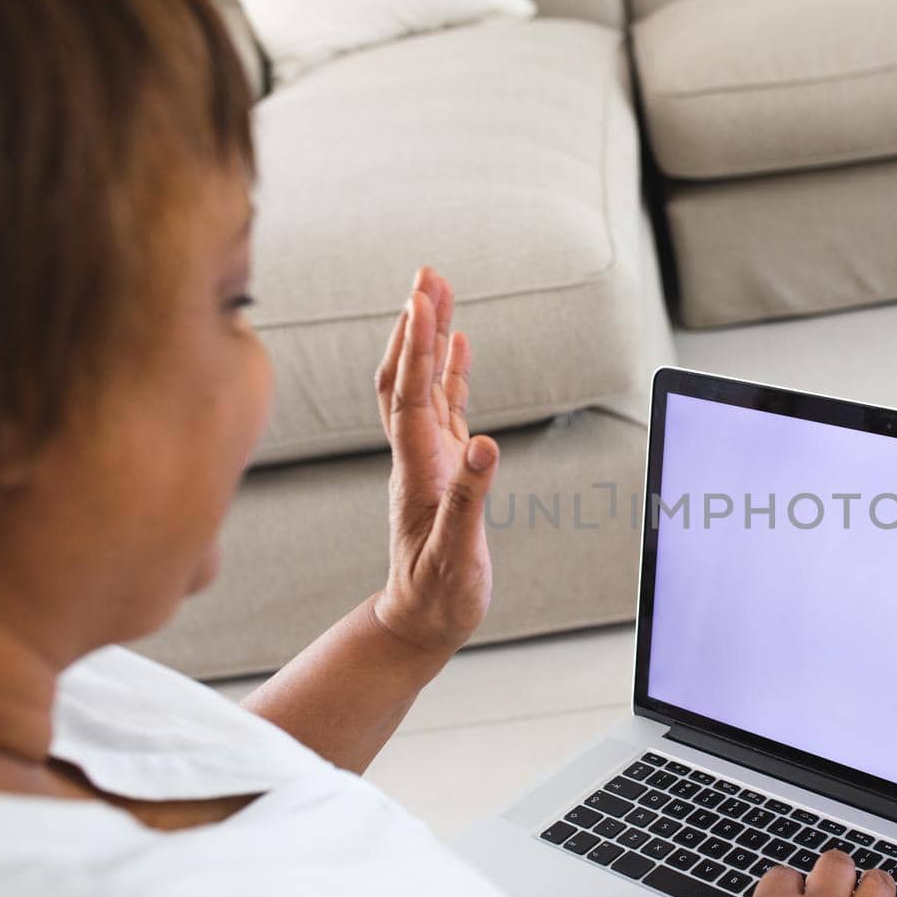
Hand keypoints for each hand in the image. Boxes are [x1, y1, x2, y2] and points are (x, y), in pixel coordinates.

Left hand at [371, 267, 498, 655]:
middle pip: (410, 376)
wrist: (419, 623)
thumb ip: (471, 501)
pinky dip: (452, 370)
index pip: (414, 395)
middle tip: (428, 273)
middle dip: (418, 323)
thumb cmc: (438, 596)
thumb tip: (487, 446)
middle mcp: (418, 457)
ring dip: (431, 337)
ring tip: (439, 289)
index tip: (423, 297)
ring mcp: (430, 459)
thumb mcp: (457, 556)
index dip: (420, 346)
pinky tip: (462, 343)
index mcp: (420, 472)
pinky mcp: (446, 468)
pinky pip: (445, 406)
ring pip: (424, 385)